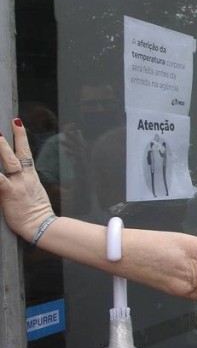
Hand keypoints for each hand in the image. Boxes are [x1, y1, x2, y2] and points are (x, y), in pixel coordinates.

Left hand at [0, 119, 57, 239]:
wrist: (42, 227)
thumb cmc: (36, 215)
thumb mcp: (34, 195)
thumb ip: (26, 185)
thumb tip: (22, 181)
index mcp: (31, 177)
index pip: (26, 154)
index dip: (22, 137)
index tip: (17, 123)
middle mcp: (25, 178)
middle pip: (20, 153)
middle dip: (16, 136)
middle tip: (12, 121)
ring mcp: (17, 184)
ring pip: (9, 162)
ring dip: (3, 149)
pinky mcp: (8, 193)